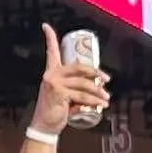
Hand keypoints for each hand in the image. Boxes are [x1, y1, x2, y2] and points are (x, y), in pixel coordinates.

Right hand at [27, 25, 110, 139]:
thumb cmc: (54, 110)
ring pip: (84, 84)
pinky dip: (94, 101)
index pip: (51, 51)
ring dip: (98, 91)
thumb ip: (76, 89)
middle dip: (96, 72)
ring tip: (106, 97)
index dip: (49, 37)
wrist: (45, 126)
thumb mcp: (65, 96)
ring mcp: (55, 83)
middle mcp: (51, 74)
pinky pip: (82, 96)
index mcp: (51, 72)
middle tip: (106, 79)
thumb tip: (96, 89)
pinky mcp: (60, 93)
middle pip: (79, 67)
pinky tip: (102, 104)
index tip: (46, 26)